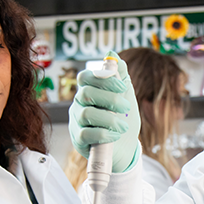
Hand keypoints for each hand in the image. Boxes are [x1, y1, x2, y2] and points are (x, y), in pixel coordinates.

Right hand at [68, 50, 140, 172]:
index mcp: (89, 91)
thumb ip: (120, 76)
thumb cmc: (123, 120)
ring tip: (123, 126)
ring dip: (109, 119)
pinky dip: (104, 133)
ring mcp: (76, 122)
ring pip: (86, 113)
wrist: (125, 149)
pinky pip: (86, 133)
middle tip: (126, 107)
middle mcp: (79, 105)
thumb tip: (114, 54)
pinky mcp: (79, 140)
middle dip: (110, 99)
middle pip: (86, 93)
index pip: (85, 77)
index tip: (122, 86)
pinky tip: (115, 135)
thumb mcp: (126, 97)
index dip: (103, 78)